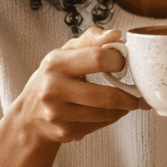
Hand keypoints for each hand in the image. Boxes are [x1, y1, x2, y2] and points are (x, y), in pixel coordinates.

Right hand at [0, 27, 146, 166]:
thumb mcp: (67, 52)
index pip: (100, 58)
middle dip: (129, 96)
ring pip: (107, 113)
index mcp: (56, 63)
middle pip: (108, 96)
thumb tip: (117, 34)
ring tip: (125, 102)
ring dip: (122, 109)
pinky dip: (109, 118)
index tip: (124, 64)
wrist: (30, 113)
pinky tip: (106, 112)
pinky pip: (100, 125)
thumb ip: (93, 40)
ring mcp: (57, 113)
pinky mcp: (65, 132)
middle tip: (137, 94)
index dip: (120, 61)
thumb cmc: (55, 76)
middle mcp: (53, 88)